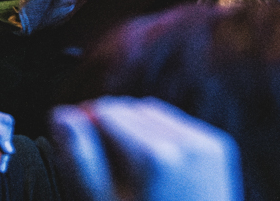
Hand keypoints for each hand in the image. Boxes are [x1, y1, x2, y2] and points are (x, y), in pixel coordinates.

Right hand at [51, 97, 243, 200]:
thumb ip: (80, 161)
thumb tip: (60, 113)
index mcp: (154, 158)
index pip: (107, 111)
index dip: (88, 129)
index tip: (83, 153)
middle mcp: (185, 143)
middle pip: (131, 108)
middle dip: (113, 127)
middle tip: (107, 168)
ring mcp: (206, 143)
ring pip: (154, 112)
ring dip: (136, 129)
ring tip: (132, 170)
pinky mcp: (219, 146)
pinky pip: (178, 124)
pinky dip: (162, 136)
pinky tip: (158, 170)